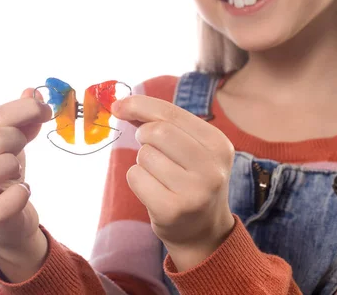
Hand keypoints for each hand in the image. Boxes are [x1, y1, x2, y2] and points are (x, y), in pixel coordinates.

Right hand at [0, 88, 52, 281]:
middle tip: (26, 146)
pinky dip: (19, 194)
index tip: (46, 110)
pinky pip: (4, 205)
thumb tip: (32, 93)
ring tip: (17, 170)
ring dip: (13, 163)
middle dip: (18, 137)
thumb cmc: (5, 182)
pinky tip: (24, 192)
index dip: (23, 109)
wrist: (8, 227)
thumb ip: (20, 120)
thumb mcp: (12, 147)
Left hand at [112, 94, 235, 269]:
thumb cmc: (190, 179)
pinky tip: (154, 191)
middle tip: (150, 149)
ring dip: (143, 162)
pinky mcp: (172, 210)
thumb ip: (161, 122)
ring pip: (144, 155)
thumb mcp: (190, 148)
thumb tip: (121, 104)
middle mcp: (212, 168)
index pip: (171, 113)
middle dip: (143, 136)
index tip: (118, 105)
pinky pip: (135, 177)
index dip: (139, 105)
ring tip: (160, 177)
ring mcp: (194, 192)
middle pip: (156, 131)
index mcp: (218, 145)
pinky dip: (137, 180)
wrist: (203, 231)